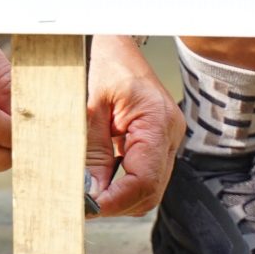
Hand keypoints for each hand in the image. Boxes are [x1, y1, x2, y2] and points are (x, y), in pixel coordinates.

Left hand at [85, 36, 183, 216]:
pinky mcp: (159, 143)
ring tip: (90, 192)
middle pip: (150, 192)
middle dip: (117, 204)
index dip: (116, 201)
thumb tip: (90, 191)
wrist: (121, 44)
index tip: (89, 209)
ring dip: (120, 196)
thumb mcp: (92, 105)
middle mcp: (170, 136)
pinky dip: (123, 183)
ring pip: (149, 188)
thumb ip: (92, 150)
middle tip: (84, 205)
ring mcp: (168, 141)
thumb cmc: (109, 64)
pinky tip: (102, 178)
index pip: (144, 181)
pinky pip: (145, 174)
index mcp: (158, 123)